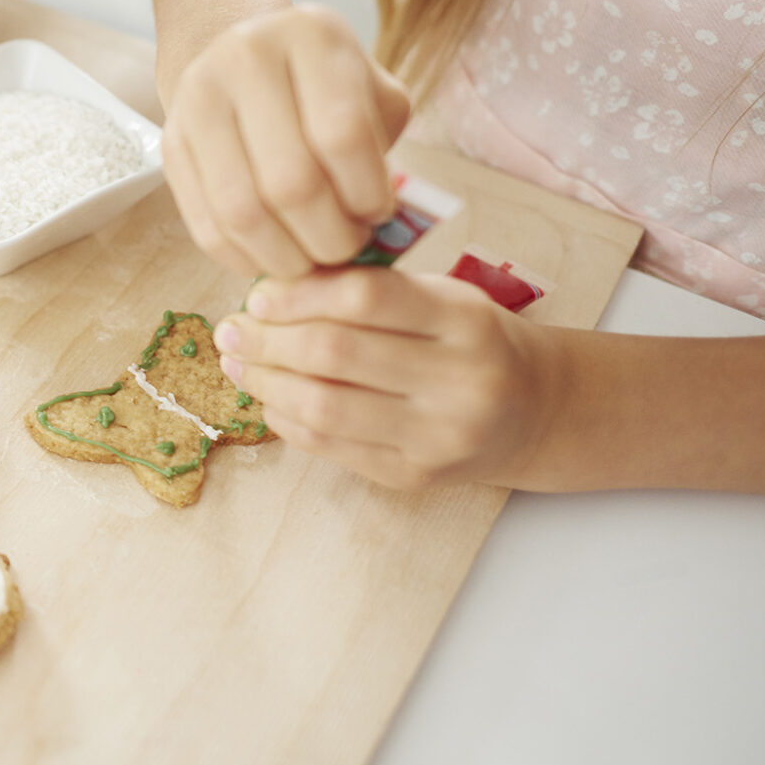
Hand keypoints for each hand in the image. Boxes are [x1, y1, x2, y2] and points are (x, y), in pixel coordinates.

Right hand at [161, 5, 413, 277]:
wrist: (244, 59)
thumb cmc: (323, 88)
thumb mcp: (370, 95)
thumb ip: (384, 150)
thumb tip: (380, 229)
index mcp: (311, 35)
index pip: (343, 134)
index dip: (367, 192)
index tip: (378, 216)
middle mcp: (246, 57)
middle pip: (291, 181)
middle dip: (328, 236)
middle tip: (346, 249)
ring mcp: (197, 99)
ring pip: (243, 212)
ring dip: (285, 256)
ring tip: (311, 259)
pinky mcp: (170, 143)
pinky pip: (205, 224)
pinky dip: (243, 258)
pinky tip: (271, 257)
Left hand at [212, 268, 561, 489]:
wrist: (534, 412)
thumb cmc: (470, 340)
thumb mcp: (440, 298)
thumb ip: (370, 289)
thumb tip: (270, 291)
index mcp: (466, 321)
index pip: (366, 299)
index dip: (299, 295)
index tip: (259, 295)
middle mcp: (459, 381)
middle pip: (335, 354)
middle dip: (268, 340)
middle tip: (231, 329)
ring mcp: (438, 435)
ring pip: (324, 407)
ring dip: (265, 383)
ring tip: (237, 363)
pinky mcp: (414, 475)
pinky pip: (330, 446)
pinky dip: (286, 419)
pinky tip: (268, 398)